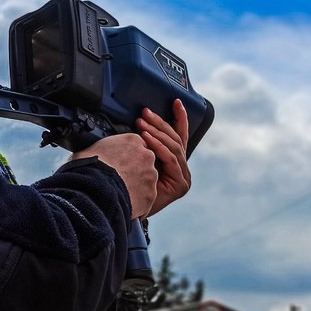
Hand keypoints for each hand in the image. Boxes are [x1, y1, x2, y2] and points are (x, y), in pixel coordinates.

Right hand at [73, 133, 156, 219]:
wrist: (94, 191)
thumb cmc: (88, 170)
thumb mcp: (88, 151)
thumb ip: (97, 149)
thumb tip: (88, 154)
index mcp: (132, 141)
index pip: (137, 144)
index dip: (128, 155)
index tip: (120, 162)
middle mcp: (146, 156)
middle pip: (145, 162)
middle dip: (135, 170)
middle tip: (120, 178)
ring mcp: (151, 176)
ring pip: (147, 181)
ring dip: (137, 186)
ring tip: (120, 193)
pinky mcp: (150, 194)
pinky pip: (145, 199)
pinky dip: (137, 202)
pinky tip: (124, 204)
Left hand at [137, 99, 190, 215]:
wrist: (126, 209)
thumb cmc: (130, 184)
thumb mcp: (140, 158)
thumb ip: (146, 144)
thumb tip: (141, 124)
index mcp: (176, 163)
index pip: (179, 136)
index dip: (179, 118)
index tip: (176, 102)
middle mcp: (183, 169)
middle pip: (175, 139)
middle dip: (160, 124)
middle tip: (144, 113)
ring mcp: (184, 177)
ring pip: (173, 147)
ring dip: (156, 133)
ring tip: (142, 124)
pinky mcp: (181, 184)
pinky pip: (170, 159)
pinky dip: (158, 147)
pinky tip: (147, 140)